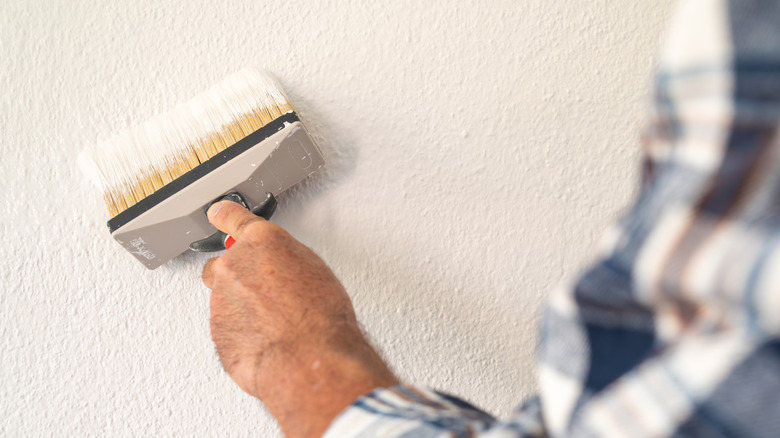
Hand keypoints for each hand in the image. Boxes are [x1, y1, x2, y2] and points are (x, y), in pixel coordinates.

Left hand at [201, 201, 397, 436]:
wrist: (309, 357)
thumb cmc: (321, 317)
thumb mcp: (314, 271)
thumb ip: (285, 263)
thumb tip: (279, 272)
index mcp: (262, 242)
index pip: (233, 218)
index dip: (224, 215)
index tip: (218, 213)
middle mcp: (235, 266)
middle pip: (222, 265)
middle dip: (237, 277)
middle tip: (262, 294)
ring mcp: (221, 299)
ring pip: (223, 300)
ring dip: (241, 309)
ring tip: (274, 324)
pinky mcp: (217, 330)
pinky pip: (226, 328)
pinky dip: (241, 334)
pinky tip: (266, 340)